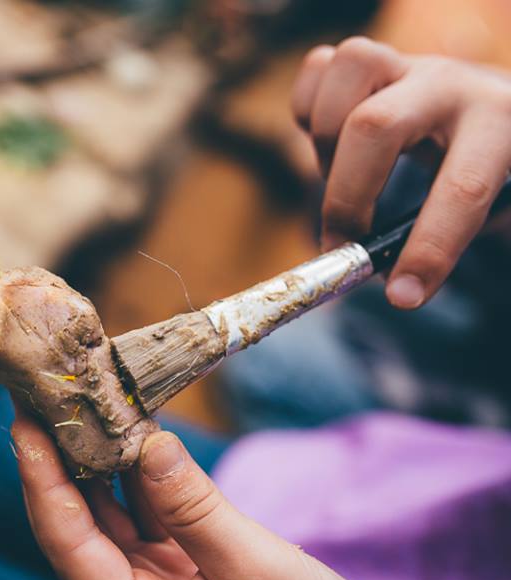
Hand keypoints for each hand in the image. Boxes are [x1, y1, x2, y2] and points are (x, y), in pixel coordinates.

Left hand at [12, 414, 396, 579]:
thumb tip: (146, 440)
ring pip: (112, 512)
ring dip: (100, 456)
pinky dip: (143, 471)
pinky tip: (137, 427)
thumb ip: (196, 508)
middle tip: (45, 391)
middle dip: (59, 455)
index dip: (40, 479)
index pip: (68, 542)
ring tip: (84, 396)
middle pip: (79, 520)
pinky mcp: (182, 571)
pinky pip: (149, 513)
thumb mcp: (257, 574)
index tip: (24, 420)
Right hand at [292, 37, 510, 308]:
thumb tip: (396, 289)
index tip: (402, 298)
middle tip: (341, 247)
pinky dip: (308, 110)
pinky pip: (318, 66)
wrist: (481, 107)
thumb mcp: (488, 200)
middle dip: (347, 199)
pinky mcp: (365, 61)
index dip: (428, 250)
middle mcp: (449, 84)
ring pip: (349, 68)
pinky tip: (327, 145)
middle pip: (376, 126)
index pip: (462, 188)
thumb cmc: (483, 167)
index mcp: (500, 123)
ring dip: (325, 137)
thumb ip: (447, 235)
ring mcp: (402, 64)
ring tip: (338, 178)